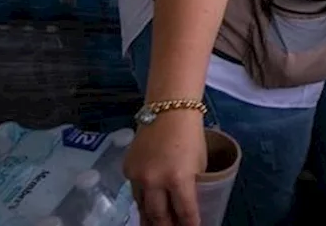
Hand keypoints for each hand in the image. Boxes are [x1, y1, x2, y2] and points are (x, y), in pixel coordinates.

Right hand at [124, 110, 207, 225]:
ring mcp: (138, 175)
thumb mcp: (198, 163)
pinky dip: (142, 200)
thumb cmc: (190, 135)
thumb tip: (186, 203)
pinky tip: (146, 207)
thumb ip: (191, 184)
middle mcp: (155, 180)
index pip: (185, 211)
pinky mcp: (127, 169)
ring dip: (149, 219)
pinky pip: (134, 191)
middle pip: (159, 215)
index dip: (189, 225)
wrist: (168, 110)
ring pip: (142, 206)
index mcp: (178, 178)